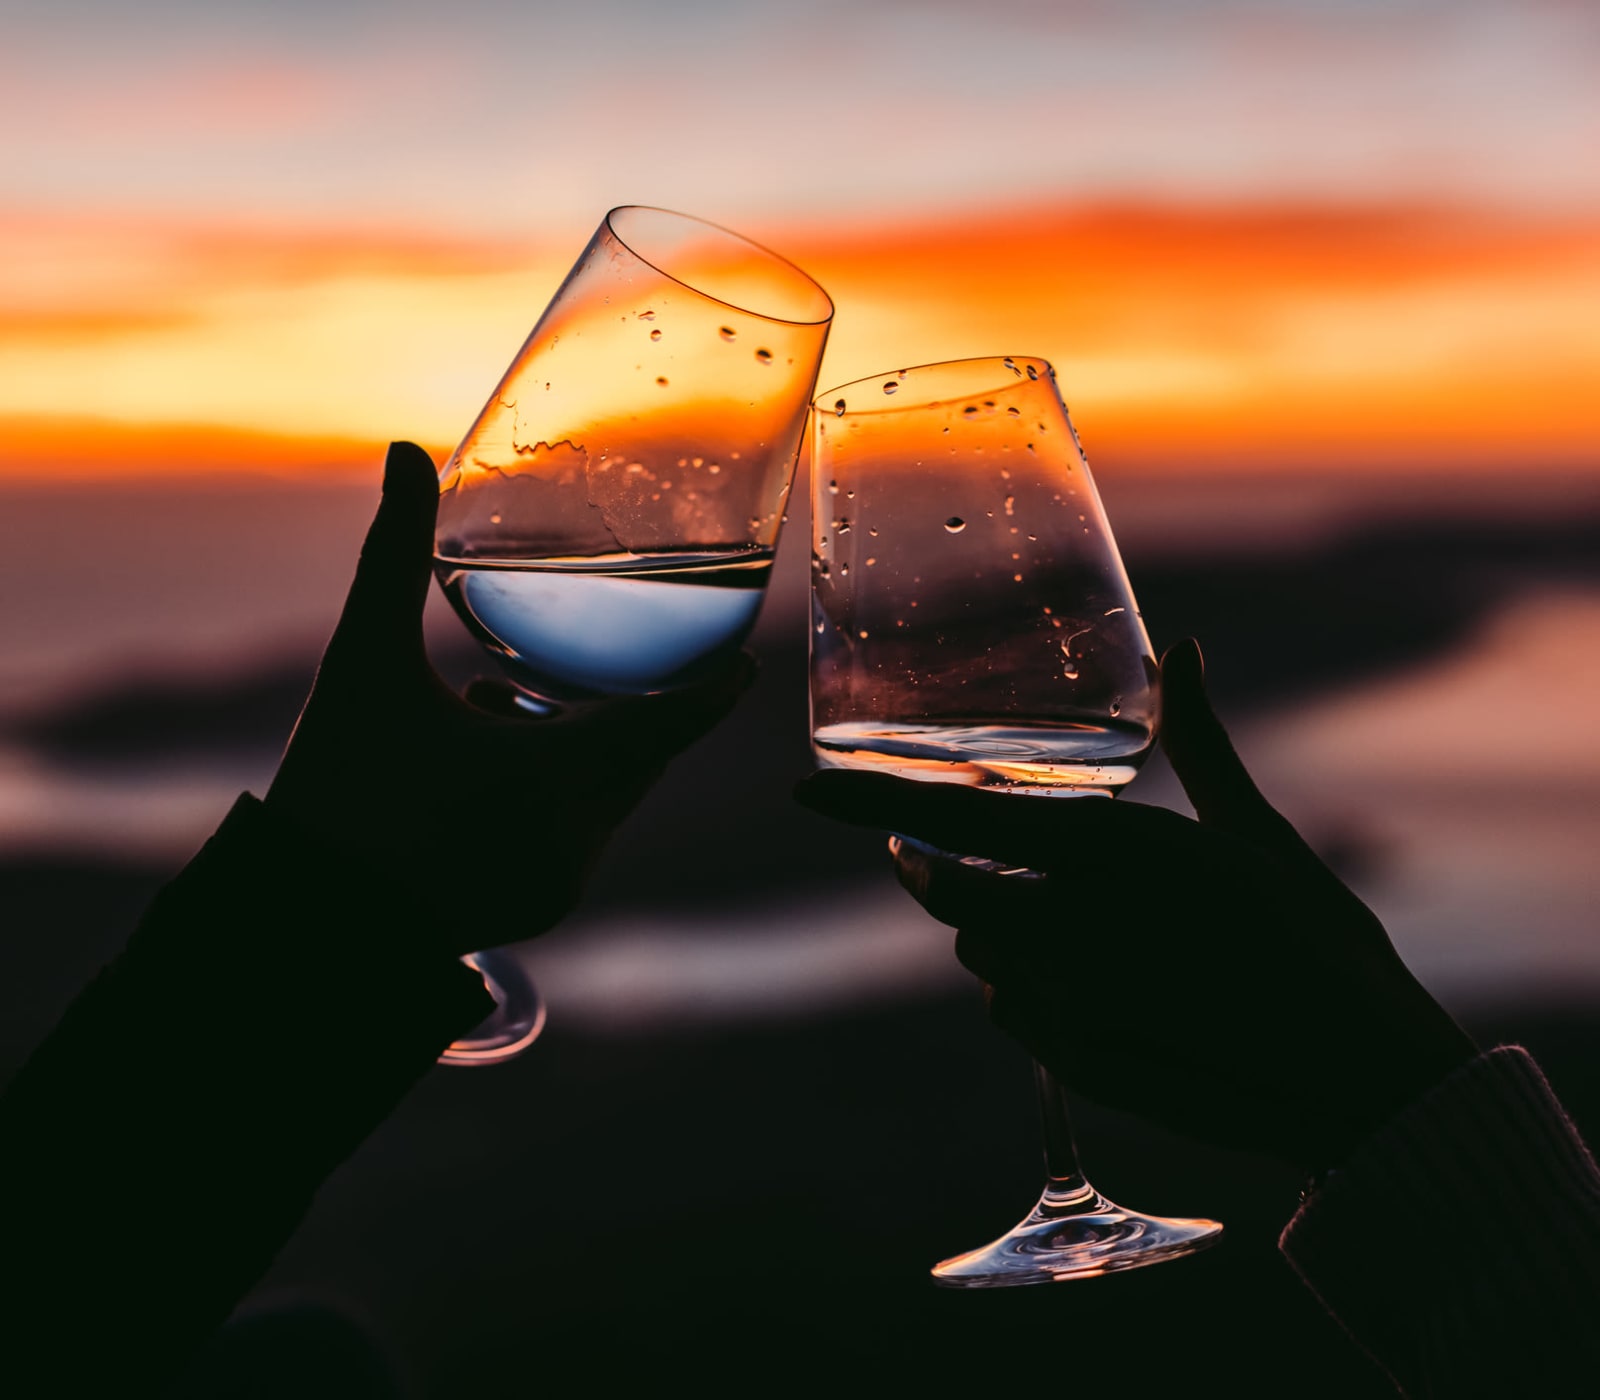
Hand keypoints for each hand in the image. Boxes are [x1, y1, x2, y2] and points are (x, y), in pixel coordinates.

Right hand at [266, 441, 753, 957]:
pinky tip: (491, 770)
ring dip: (584, 747)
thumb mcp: (364, 663)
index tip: (748, 661)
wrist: (302, 915)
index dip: (714, 688)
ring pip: (612, 794)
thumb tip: (401, 452)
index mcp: (552, 777)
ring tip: (498, 711)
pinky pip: (582, 834)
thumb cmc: (333, 783)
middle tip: (598, 662)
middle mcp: (574, 838)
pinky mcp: (544, 909)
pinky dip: (563, 794)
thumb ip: (389, 554)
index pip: (670, 724)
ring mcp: (562, 883)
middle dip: (625, 706)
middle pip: (640, 753)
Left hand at [795, 640, 1475, 1171]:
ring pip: (984, 955)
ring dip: (1002, 932)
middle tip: (954, 853)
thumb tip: (1183, 651)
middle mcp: (1067, 926)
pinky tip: (1098, 985)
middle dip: (944, 872)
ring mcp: (1065, 1003)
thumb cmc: (1314, 938)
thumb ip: (1200, 740)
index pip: (954, 821)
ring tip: (1071, 922)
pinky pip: (1017, 1015)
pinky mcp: (1075, 1063)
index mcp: (1105, 852)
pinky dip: (1035, 992)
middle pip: (950, 894)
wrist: (1355, 1075)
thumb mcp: (1254, 830)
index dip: (867, 806)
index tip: (804, 792)